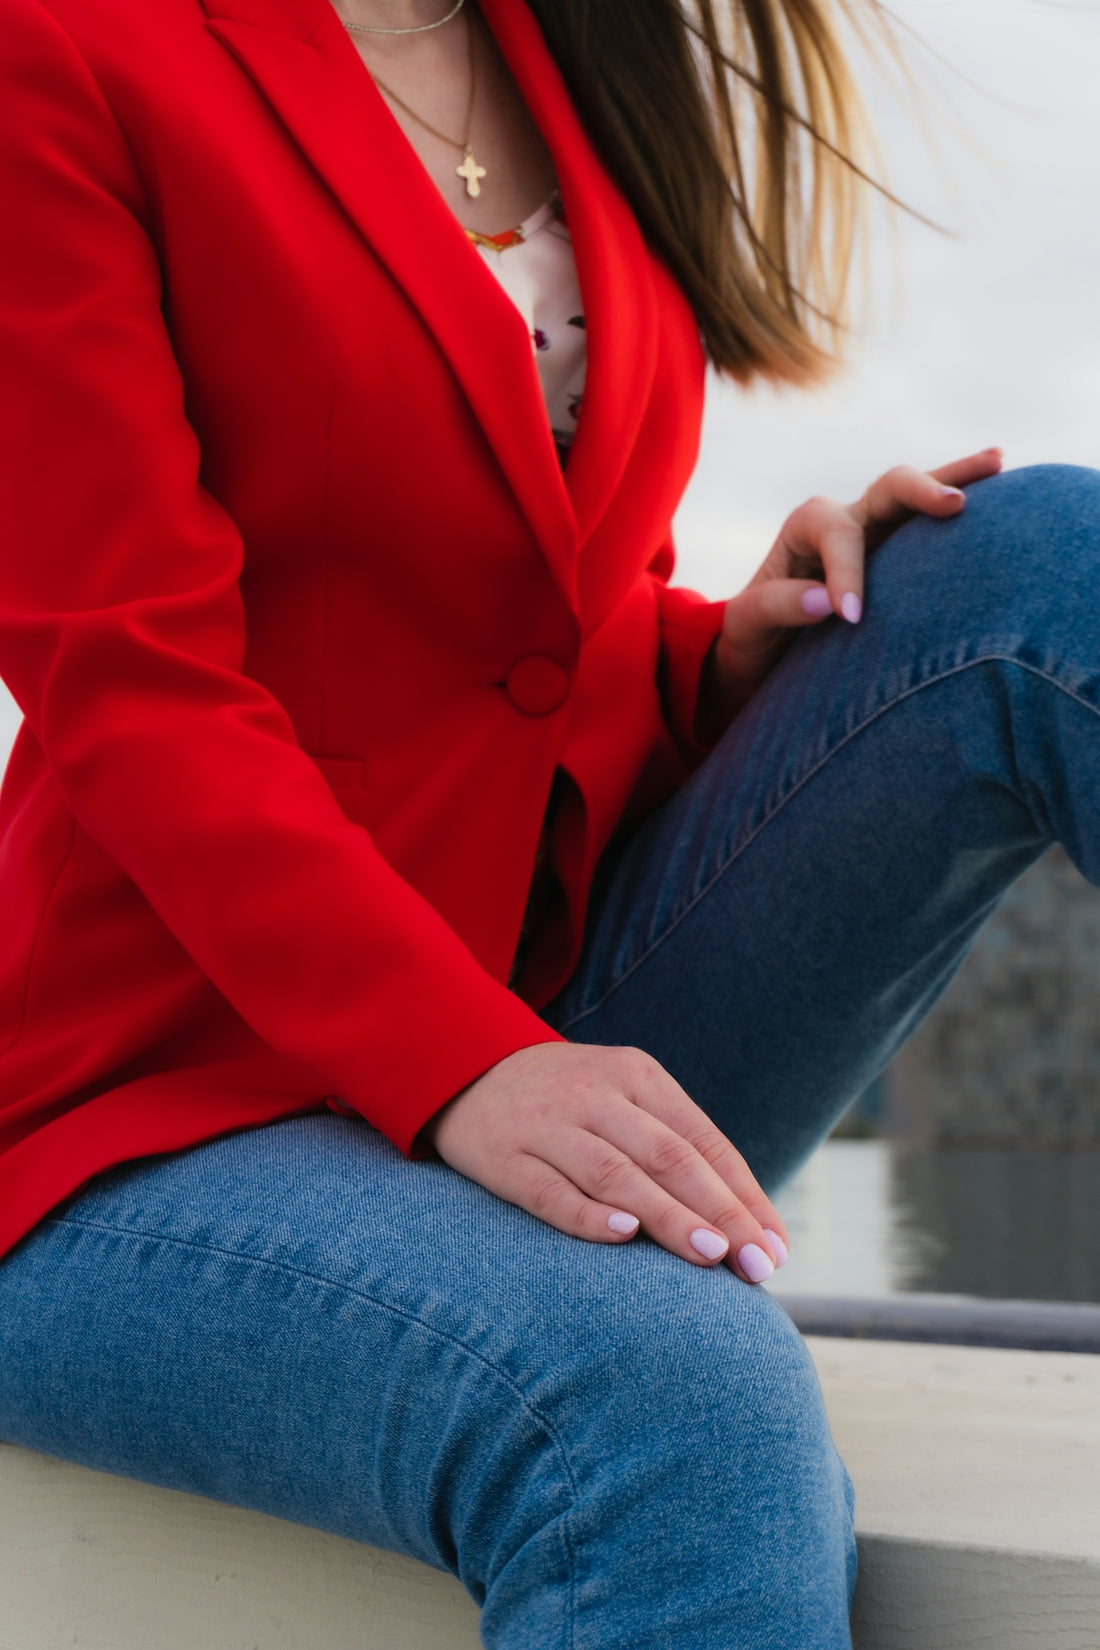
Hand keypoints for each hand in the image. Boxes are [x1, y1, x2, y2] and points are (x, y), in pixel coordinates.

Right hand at [421, 1043, 789, 1282]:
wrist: (465, 1069)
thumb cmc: (568, 1102)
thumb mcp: (624, 1098)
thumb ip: (675, 1147)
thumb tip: (746, 1223)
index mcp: (638, 1076)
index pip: (704, 1141)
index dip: (744, 1196)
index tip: (775, 1249)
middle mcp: (596, 1095)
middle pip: (669, 1157)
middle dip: (720, 1213)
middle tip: (755, 1265)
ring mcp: (547, 1124)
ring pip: (617, 1173)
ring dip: (666, 1215)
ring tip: (708, 1254)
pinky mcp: (503, 1156)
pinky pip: (549, 1190)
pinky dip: (586, 1214)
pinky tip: (622, 1235)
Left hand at [700, 446, 1004, 732]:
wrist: (762, 653)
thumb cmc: (752, 639)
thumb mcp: (748, 625)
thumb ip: (778, 606)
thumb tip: (829, 601)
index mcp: (806, 527)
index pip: (839, 537)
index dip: (848, 574)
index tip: (851, 618)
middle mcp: (846, 518)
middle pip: (888, 489)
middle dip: (919, 492)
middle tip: (953, 505)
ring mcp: (880, 531)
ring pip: (921, 495)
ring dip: (957, 477)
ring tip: (998, 461)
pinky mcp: (903, 553)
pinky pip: (934, 524)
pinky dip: (964, 498)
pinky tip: (1002, 482)